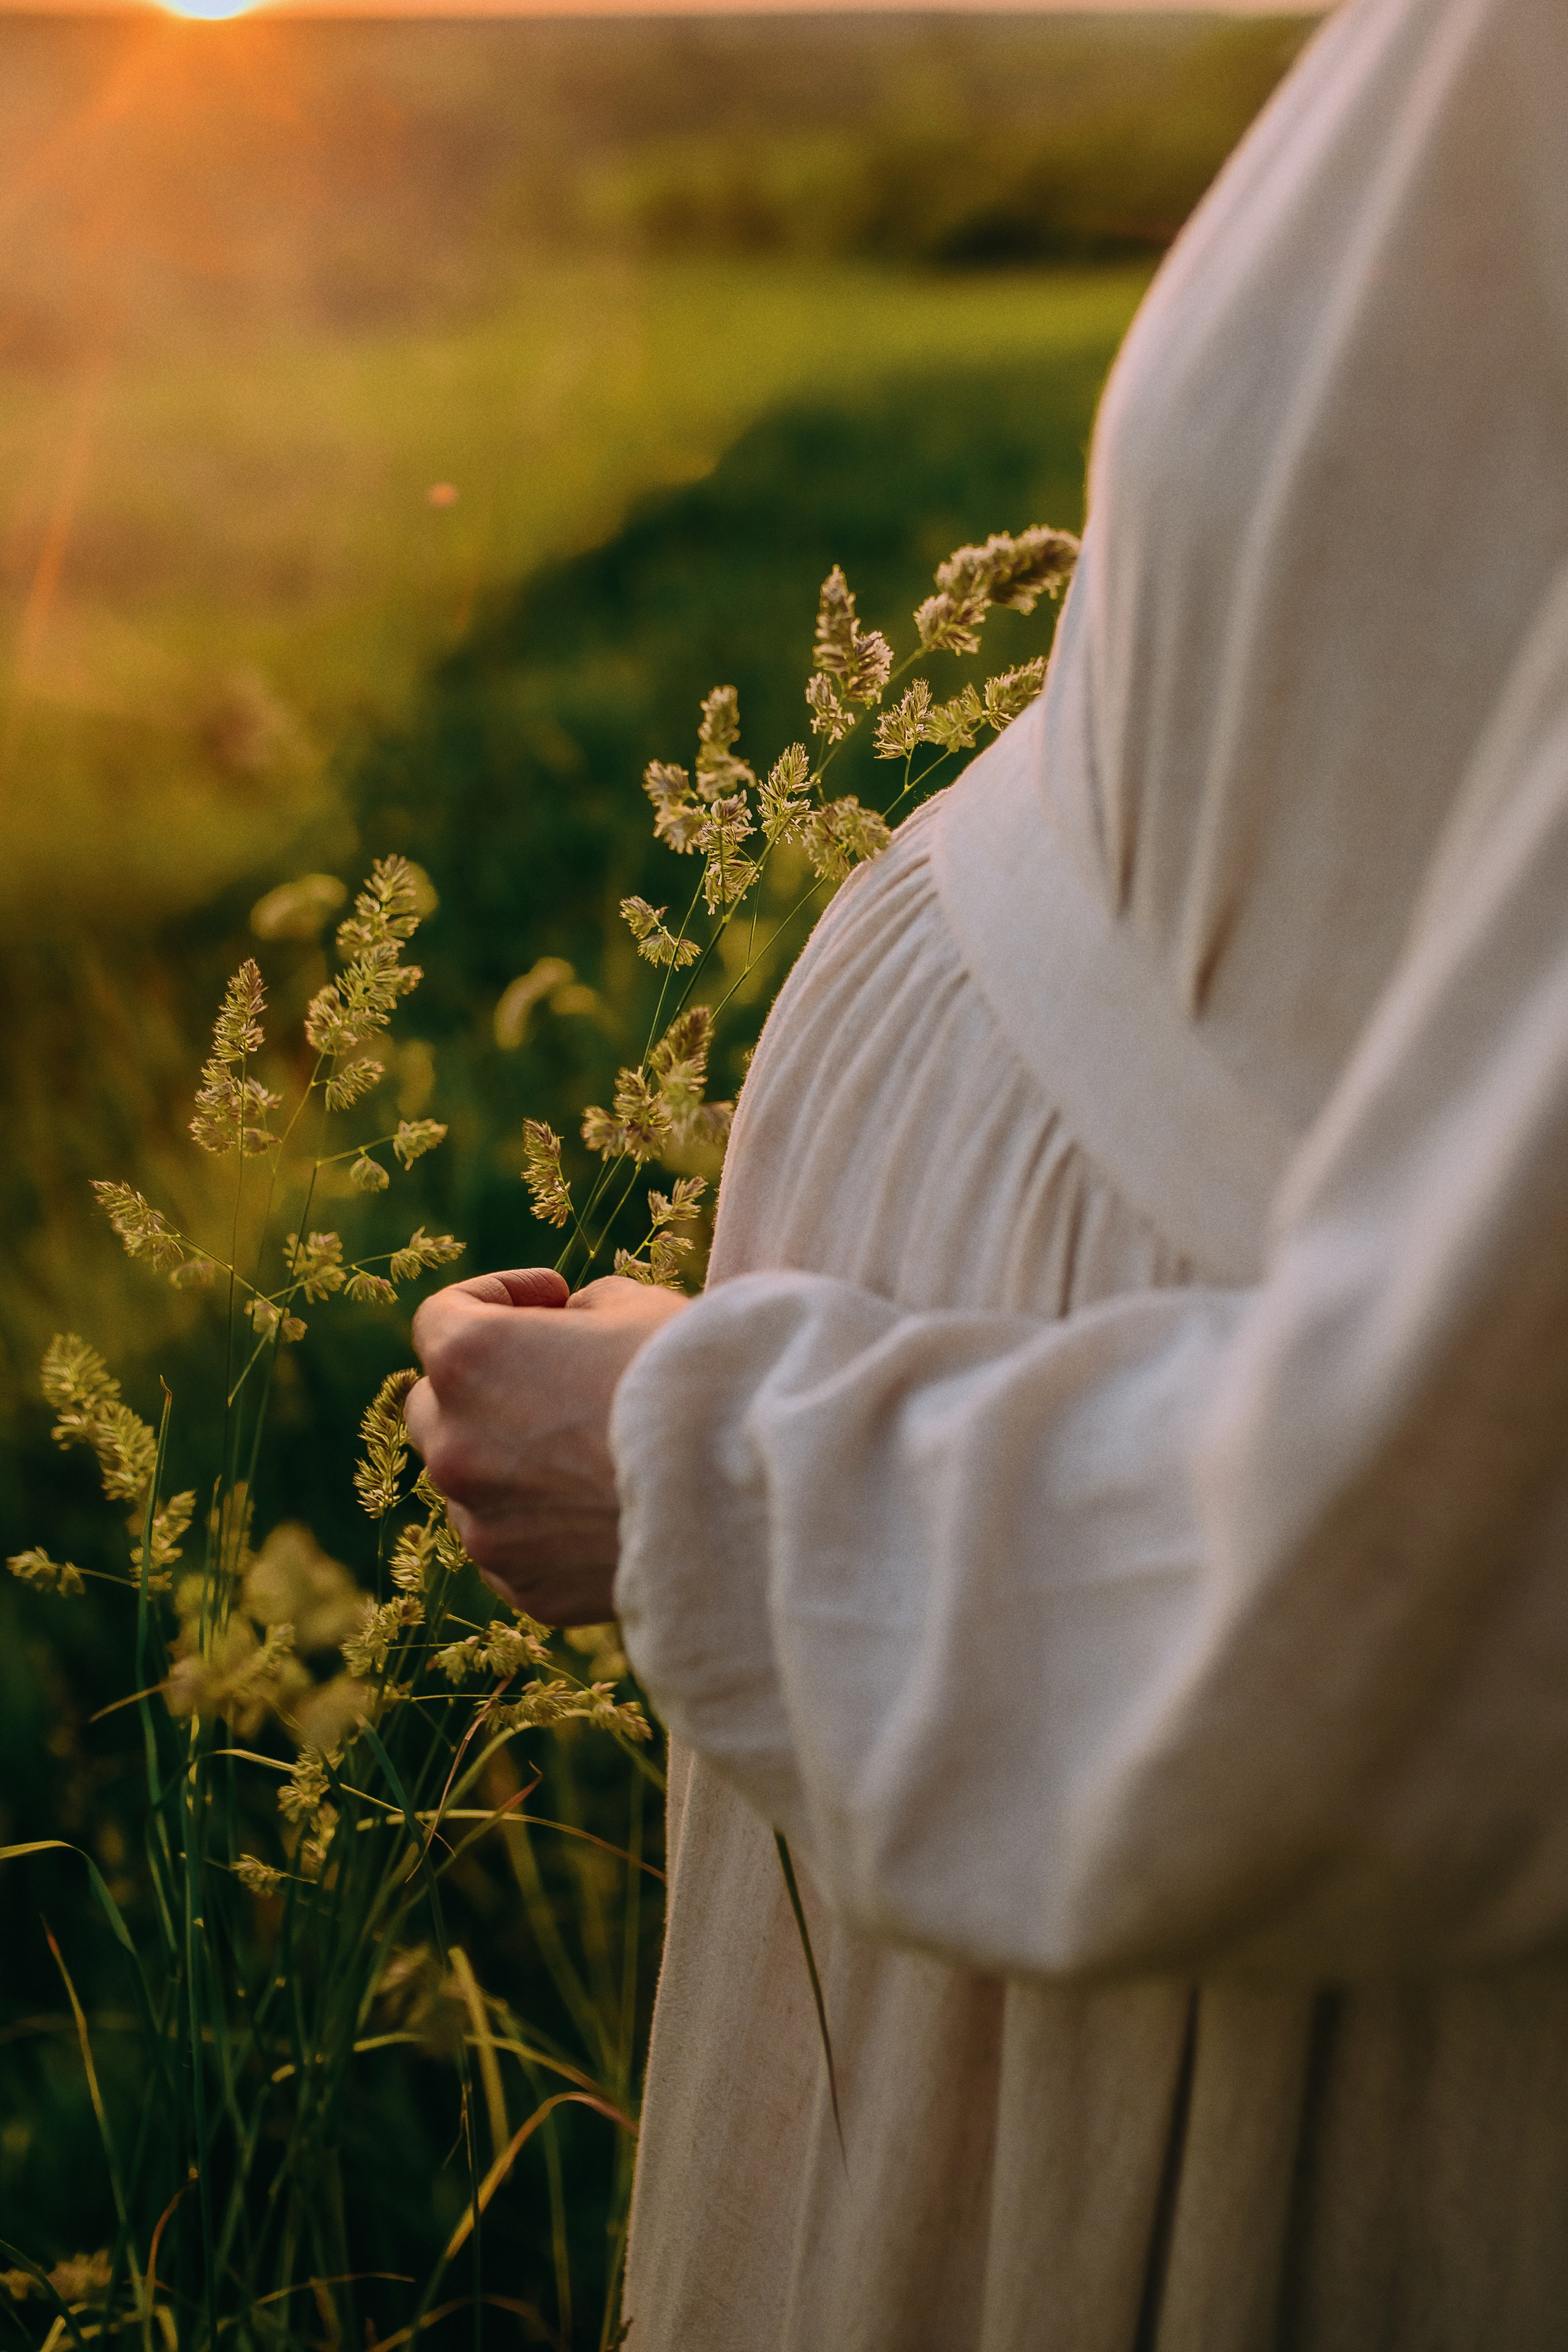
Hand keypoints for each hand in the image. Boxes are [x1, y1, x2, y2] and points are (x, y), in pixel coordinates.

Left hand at [405, 1268, 688, 1624]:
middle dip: (481, 1387)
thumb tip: (570, 1324)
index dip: (496, 1297)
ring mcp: (484, 1527)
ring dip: (509, 1460)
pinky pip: (513, 1547)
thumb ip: (584, 1308)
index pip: (440, 1319)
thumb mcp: (641, 1308)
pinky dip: (542, 1525)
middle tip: (553, 1377)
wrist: (753, 1492)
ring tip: (592, 1452)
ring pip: (470, 1485)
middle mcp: (456, 1447)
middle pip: (432, 1407)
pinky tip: (608, 1508)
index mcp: (470, 1362)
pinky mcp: (524, 1586)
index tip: (551, 1299)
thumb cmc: (696, 1381)